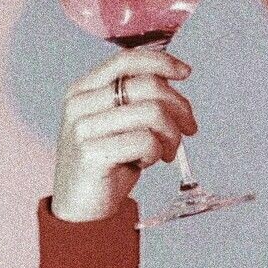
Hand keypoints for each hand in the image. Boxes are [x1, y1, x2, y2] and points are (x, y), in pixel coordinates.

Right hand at [51, 48, 197, 221]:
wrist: (81, 207)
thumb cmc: (107, 164)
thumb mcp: (119, 124)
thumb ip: (137, 101)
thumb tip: (174, 85)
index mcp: (84, 90)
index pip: (127, 59)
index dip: (162, 61)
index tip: (185, 73)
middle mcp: (80, 104)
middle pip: (149, 86)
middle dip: (180, 108)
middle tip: (187, 130)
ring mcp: (83, 128)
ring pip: (153, 112)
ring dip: (172, 135)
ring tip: (165, 152)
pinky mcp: (92, 153)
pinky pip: (145, 141)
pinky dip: (156, 153)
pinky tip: (146, 163)